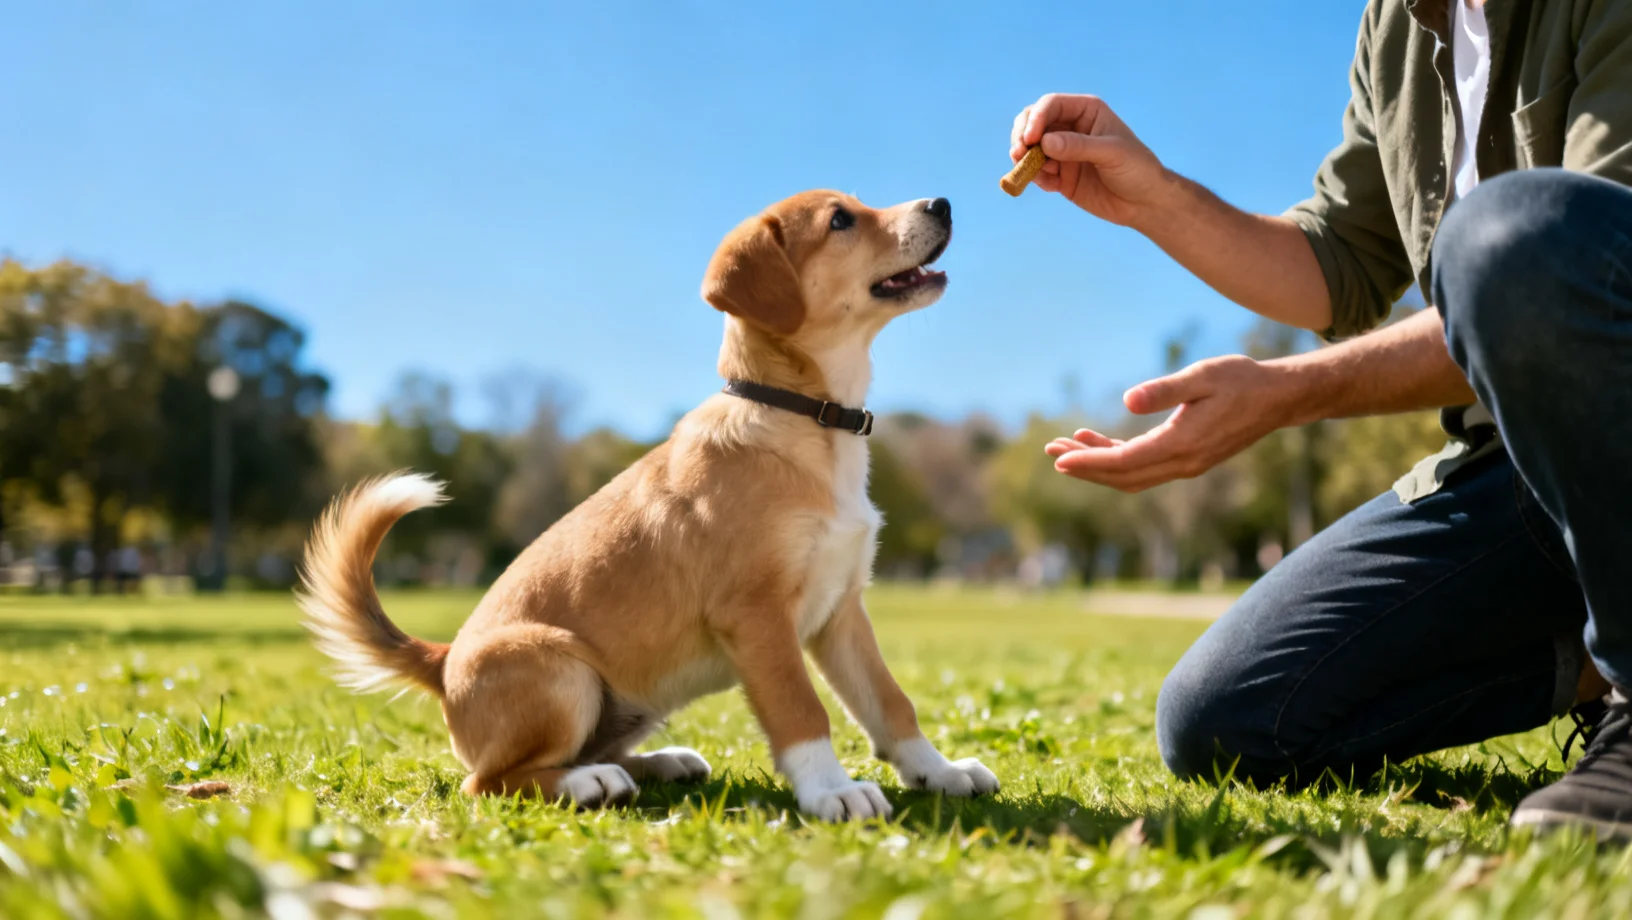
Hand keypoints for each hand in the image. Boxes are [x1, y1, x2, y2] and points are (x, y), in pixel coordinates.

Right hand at [1009, 93, 1170, 226]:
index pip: (1051, 105)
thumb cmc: (1137, 170)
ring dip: (1024, 158)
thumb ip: (1078, 146)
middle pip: (1032, 123)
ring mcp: (1063, 153)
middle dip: (1021, 136)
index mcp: (1086, 112)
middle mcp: (1070, 128)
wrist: (1144, 203)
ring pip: (1030, 149)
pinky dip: (1034, 178)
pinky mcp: (1059, 176)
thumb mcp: (1112, 153)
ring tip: (1026, 170)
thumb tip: (1044, 142)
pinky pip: (1037, 173)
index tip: (1030, 139)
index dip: (1035, 118)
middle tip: (1017, 153)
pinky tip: (1050, 186)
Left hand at [1044, 356, 1297, 492]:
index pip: (1125, 461)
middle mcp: (1183, 463)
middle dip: (1084, 467)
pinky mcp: (1187, 459)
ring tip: (1065, 446)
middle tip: (1050, 451)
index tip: (1058, 459)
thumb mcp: (1202, 375)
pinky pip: (1144, 467)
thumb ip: (1164, 390)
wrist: (1278, 397)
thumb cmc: (1241, 380)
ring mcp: (1185, 465)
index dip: (1089, 462)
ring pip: (1131, 475)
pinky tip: (1098, 441)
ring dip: (1097, 464)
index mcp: (1183, 444)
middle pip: (1122, 476)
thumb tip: (1127, 401)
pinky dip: (1117, 458)